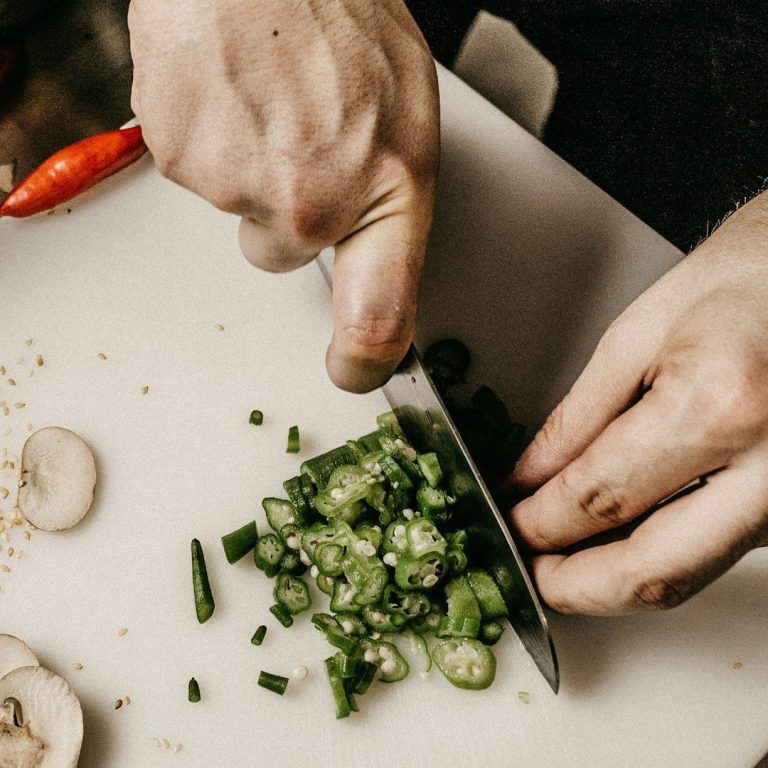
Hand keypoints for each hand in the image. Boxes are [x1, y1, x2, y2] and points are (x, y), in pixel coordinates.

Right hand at [128, 0, 438, 391]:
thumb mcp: (402, 106)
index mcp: (387, 187)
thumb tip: (358, 239)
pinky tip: (229, 89)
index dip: (364, 359)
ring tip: (266, 94)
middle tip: (295, 137)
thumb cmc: (337, 9)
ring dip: (246, 163)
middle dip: (282, 209)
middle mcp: (314, 201)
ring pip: (235, 208)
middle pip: (280, 253)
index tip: (353, 371)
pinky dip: (207, 137)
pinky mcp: (181, 159)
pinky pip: (193, 170)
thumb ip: (381, 189)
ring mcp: (242, 185)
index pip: (382, 316)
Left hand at [508, 191, 767, 614]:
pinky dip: (662, 554)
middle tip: (531, 572)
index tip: (511, 522)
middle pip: (654, 571)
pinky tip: (622, 537)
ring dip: (616, 579)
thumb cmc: (750, 271)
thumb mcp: (640, 333)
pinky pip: (718, 550)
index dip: (540, 523)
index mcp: (718, 406)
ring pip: (689, 573)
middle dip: (576, 587)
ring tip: (564, 556)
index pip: (601, 498)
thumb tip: (531, 477)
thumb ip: (578, 418)